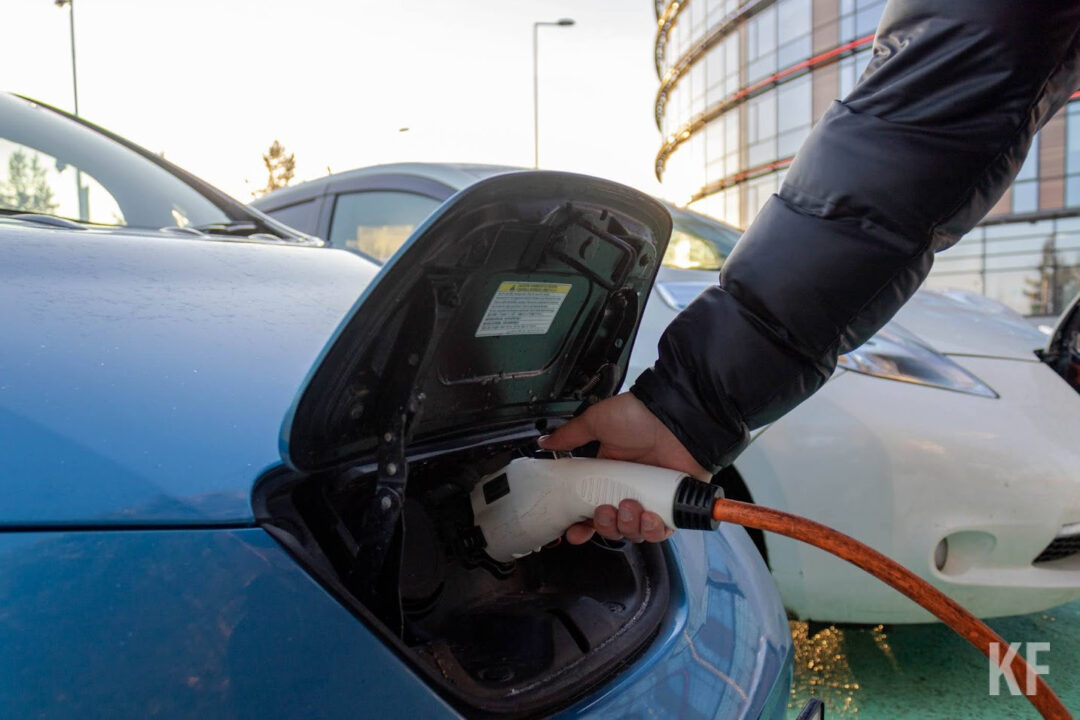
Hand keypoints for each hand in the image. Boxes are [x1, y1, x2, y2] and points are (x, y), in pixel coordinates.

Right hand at [537, 392, 709, 544]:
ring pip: (635, 532)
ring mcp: (652, 498)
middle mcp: (631, 490)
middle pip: (613, 527)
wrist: (673, 416)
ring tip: (628, 507)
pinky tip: (648, 516)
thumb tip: (545, 442)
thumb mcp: (597, 422)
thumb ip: (570, 436)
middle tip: (605, 510)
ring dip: (627, 527)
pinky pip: (662, 531)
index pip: (592, 510)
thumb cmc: (639, 415)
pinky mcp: (673, 504)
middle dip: (606, 526)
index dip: (583, 526)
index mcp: (610, 476)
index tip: (575, 532)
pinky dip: (653, 530)